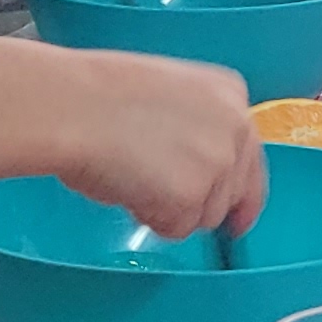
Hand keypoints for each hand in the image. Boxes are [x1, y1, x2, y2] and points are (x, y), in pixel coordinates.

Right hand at [55, 51, 267, 238]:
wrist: (72, 108)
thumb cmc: (98, 97)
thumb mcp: (167, 96)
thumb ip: (196, 129)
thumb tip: (196, 171)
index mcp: (230, 93)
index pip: (249, 156)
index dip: (236, 191)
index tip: (236, 218)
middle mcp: (236, 127)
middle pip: (231, 193)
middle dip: (195, 202)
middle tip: (150, 186)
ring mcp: (219, 163)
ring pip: (204, 217)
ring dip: (169, 210)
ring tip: (132, 174)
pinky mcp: (194, 196)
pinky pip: (176, 229)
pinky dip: (149, 217)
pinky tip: (128, 185)